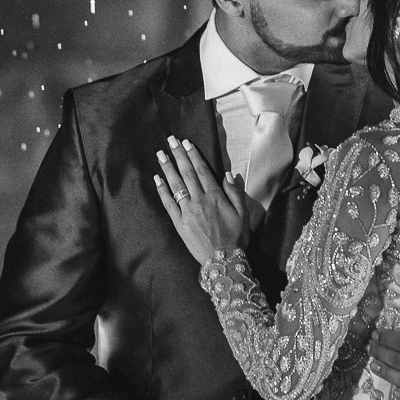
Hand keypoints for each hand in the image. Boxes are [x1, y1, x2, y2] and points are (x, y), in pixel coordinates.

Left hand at [155, 136, 249, 263]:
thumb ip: (234, 193)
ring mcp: (187, 211)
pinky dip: (162, 190)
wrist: (223, 259)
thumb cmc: (236, 237)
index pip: (203, 171)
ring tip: (161, 154)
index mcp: (215, 196)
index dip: (194, 156)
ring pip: (176, 185)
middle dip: (178, 155)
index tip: (187, 143)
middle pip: (187, 173)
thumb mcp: (243, 214)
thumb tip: (227, 174)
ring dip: (167, 168)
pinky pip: (168, 203)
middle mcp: (200, 200)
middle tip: (170, 140)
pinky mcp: (179, 222)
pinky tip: (157, 179)